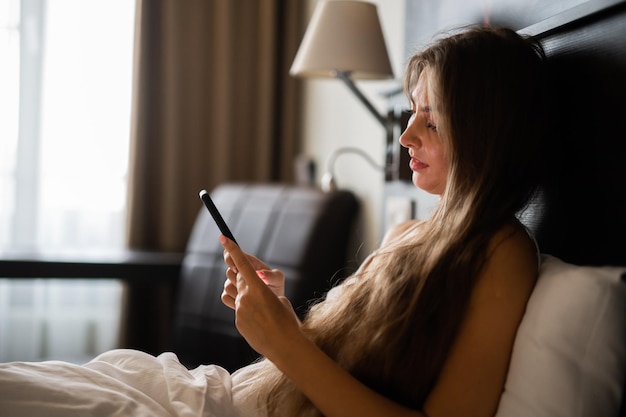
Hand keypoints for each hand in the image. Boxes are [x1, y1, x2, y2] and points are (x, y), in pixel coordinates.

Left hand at [220, 235, 301, 359]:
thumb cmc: (287, 319)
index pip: (242, 263)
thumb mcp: (279, 298)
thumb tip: (252, 291)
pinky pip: (238, 307)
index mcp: (258, 287)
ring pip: (236, 293)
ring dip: (244, 293)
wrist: (284, 345)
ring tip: (260, 305)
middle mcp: (245, 296)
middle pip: (237, 277)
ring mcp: (239, 309)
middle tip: (255, 282)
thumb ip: (262, 290)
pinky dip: (247, 308)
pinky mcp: (237, 321)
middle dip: (242, 275)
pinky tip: (259, 318)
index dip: (232, 249)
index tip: (223, 237)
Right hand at [221, 245, 284, 309]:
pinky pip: (225, 297)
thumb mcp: (277, 279)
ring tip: (253, 297)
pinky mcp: (231, 297)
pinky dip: (234, 300)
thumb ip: (271, 275)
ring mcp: (234, 285)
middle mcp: (239, 273)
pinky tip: (246, 303)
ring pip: (227, 286)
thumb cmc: (276, 287)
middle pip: (228, 271)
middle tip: (249, 286)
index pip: (233, 254)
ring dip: (238, 291)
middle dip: (237, 279)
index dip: (230, 257)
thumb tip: (260, 273)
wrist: (273, 306)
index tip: (236, 268)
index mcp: (249, 263)